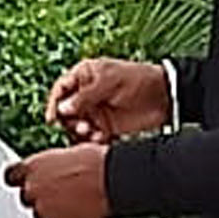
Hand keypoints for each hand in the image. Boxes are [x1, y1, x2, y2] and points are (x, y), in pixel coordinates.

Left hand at [6, 145, 112, 217]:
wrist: (114, 180)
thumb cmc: (96, 163)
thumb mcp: (65, 155)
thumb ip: (48, 167)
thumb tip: (48, 174)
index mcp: (32, 167)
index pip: (11, 177)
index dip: (20, 180)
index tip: (25, 182)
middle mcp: (33, 190)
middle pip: (26, 198)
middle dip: (40, 196)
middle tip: (60, 193)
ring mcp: (44, 211)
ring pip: (40, 215)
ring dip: (52, 211)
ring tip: (73, 203)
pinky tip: (78, 214)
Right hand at [47, 58, 170, 144]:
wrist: (165, 96)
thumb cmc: (138, 79)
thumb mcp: (110, 82)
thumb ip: (85, 96)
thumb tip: (62, 109)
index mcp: (84, 76)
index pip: (61, 90)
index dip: (54, 104)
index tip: (54, 118)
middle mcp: (87, 95)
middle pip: (65, 112)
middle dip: (69, 121)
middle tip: (82, 126)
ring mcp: (96, 112)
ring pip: (76, 127)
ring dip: (80, 133)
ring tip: (93, 134)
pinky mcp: (106, 127)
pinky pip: (91, 138)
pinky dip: (92, 141)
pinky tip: (101, 139)